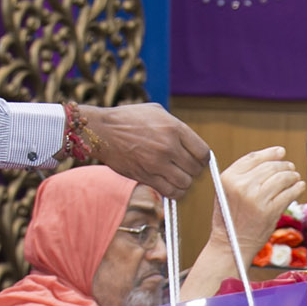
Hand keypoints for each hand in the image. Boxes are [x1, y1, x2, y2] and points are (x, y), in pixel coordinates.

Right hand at [78, 103, 208, 199]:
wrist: (102, 130)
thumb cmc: (129, 119)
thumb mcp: (157, 112)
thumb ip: (177, 127)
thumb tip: (192, 144)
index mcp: (174, 128)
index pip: (203, 153)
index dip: (202, 159)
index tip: (196, 159)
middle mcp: (168, 146)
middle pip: (196, 170)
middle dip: (192, 171)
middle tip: (183, 167)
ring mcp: (157, 163)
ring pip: (185, 183)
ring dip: (183, 182)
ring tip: (175, 176)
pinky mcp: (146, 177)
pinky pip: (171, 192)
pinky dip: (174, 192)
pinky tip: (169, 185)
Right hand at [211, 147, 305, 254]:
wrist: (231, 245)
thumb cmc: (230, 218)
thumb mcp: (227, 191)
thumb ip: (244, 175)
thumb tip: (274, 157)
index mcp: (228, 178)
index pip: (253, 158)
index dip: (270, 153)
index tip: (281, 152)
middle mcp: (242, 186)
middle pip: (270, 167)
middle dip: (284, 165)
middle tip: (291, 168)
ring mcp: (257, 199)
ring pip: (282, 178)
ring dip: (292, 176)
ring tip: (295, 178)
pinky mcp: (270, 211)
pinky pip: (289, 193)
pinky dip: (297, 188)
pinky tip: (299, 187)